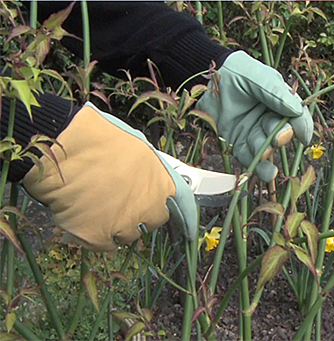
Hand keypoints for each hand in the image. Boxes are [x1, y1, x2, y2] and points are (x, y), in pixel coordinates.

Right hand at [22, 103, 196, 251]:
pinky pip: (103, 243)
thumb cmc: (97, 138)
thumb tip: (151, 179)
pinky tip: (84, 215)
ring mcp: (125, 225)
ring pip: (127, 234)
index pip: (184, 208)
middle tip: (121, 199)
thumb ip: (150, 170)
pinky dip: (95, 234)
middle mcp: (150, 207)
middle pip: (153, 220)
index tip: (189, 229)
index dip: (187, 219)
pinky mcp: (99, 238)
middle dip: (141, 213)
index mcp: (163, 183)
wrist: (61, 149)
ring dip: (117, 224)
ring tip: (97, 203)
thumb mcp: (137, 147)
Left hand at [196, 51, 313, 182]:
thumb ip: (276, 93)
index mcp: (281, 102)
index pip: (297, 117)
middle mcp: (270, 119)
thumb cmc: (237, 72)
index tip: (304, 137)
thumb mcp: (258, 77)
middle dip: (280, 138)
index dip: (302, 127)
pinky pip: (250, 158)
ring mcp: (255, 132)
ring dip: (266, 152)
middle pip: (282, 134)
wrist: (208, 80)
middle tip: (276, 137)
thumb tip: (297, 110)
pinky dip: (259, 168)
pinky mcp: (240, 143)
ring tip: (262, 151)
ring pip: (267, 149)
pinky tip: (266, 174)